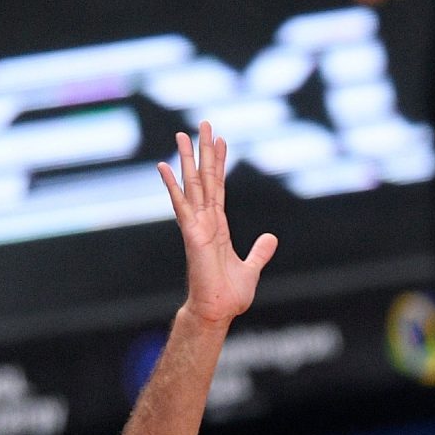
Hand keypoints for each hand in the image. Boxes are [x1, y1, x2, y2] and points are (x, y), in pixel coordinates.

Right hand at [155, 123, 277, 324]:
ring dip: (187, 159)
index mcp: (218, 226)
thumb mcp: (252, 267)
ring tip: (182, 134)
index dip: (220, 163)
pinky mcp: (192, 234)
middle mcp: (205, 221)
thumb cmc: (229, 294)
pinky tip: (164, 166)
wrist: (218, 311)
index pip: (219, 187)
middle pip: (205, 178)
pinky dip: (172, 185)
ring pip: (192, 185)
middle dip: (204, 151)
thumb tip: (271, 238)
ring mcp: (197, 225)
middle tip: (202, 123)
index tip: (220, 139)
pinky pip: (181, 205)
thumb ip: (260, 251)